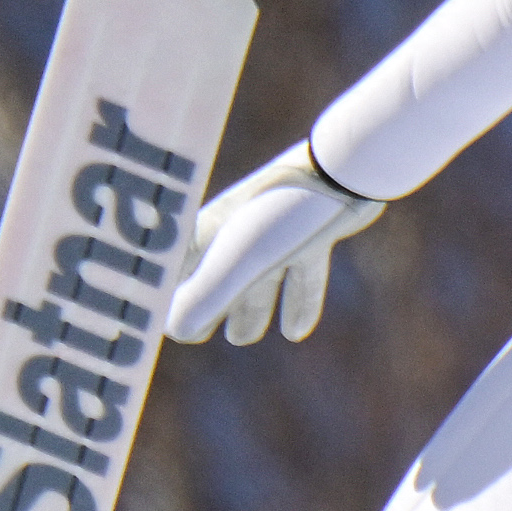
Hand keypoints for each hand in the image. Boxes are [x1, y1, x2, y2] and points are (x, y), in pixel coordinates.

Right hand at [168, 145, 382, 343]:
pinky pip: (302, 274)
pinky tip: (297, 334)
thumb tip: (174, 333)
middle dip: (208, 307)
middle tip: (196, 337)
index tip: (166, 328)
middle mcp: (240, 228)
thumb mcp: (242, 257)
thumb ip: (208, 294)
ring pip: (259, 278)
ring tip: (243, 338)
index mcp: (213, 228)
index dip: (169, 298)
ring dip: (250, 308)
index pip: (179, 268)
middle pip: (218, 276)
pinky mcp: (312, 234)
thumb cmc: (284, 210)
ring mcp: (277, 231)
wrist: (345, 171)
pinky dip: (298, 303)